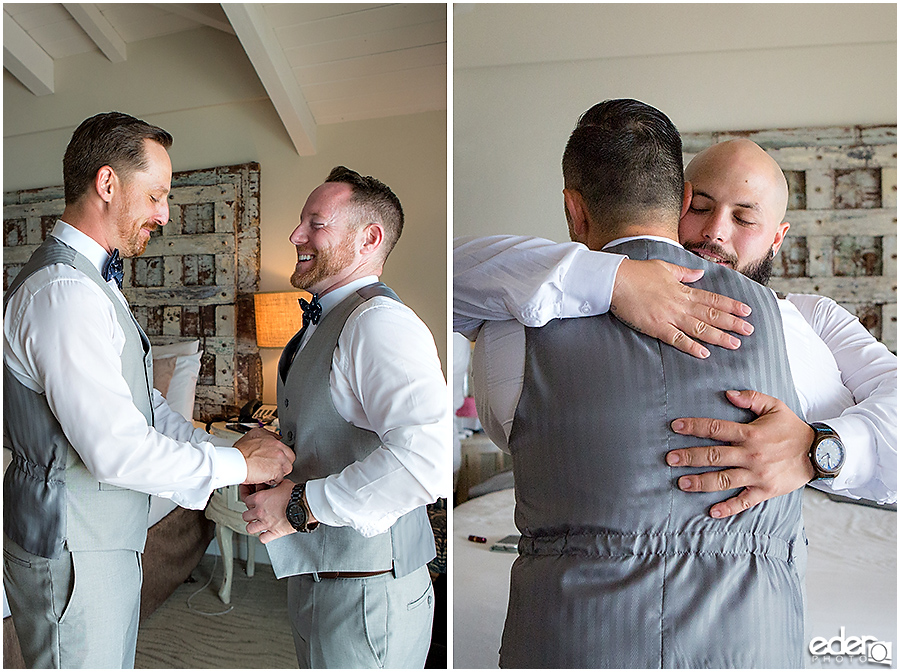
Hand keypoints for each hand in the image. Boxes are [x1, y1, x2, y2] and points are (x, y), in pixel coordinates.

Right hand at [234, 429, 294, 485]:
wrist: (234, 462)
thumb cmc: (238, 453)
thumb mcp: (251, 436)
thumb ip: (264, 436)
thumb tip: (270, 436)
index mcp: (272, 438)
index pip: (285, 447)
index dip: (280, 456)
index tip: (274, 460)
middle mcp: (278, 446)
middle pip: (290, 457)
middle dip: (282, 464)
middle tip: (271, 468)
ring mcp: (279, 457)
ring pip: (287, 468)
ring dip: (278, 473)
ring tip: (266, 473)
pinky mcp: (277, 469)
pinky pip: (280, 478)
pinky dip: (272, 481)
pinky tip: (264, 477)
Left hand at [241, 479, 296, 543]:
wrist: (305, 505)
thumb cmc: (296, 495)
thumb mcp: (284, 484)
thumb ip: (277, 485)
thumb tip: (278, 484)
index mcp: (260, 498)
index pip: (247, 501)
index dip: (250, 501)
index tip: (253, 502)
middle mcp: (260, 512)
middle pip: (245, 515)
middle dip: (249, 515)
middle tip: (254, 514)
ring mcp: (266, 523)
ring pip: (250, 528)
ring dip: (253, 526)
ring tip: (256, 525)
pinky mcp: (274, 532)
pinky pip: (263, 538)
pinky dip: (263, 537)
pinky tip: (265, 534)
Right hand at [611, 259, 754, 358]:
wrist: (617, 280)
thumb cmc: (637, 273)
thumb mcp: (664, 267)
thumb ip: (684, 273)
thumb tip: (699, 273)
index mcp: (683, 290)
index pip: (712, 299)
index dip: (731, 306)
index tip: (746, 311)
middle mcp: (680, 304)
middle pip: (711, 315)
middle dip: (732, 323)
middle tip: (749, 330)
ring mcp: (669, 316)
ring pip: (699, 328)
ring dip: (718, 336)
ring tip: (735, 343)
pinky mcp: (656, 327)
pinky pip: (677, 339)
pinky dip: (691, 346)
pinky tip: (704, 353)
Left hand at [667, 389, 815, 517]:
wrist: (820, 453)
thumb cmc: (793, 429)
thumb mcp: (775, 406)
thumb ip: (751, 398)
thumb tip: (728, 394)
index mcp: (750, 434)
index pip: (716, 429)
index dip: (694, 427)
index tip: (675, 427)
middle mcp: (751, 455)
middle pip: (713, 456)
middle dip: (689, 457)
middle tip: (670, 459)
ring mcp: (757, 475)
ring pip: (723, 480)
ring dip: (700, 482)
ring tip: (682, 483)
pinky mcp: (765, 491)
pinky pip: (744, 501)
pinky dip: (728, 508)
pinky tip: (712, 512)